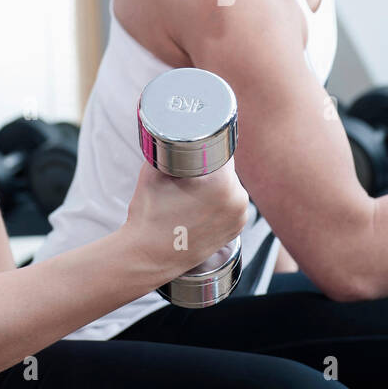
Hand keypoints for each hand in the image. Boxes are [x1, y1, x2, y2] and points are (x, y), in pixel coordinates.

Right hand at [120, 160, 249, 277]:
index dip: (207, 147)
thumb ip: (166, 147)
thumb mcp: (154, 170)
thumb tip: (169, 132)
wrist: (148, 255)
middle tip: (189, 173)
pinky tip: (202, 205)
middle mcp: (237, 199)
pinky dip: (220, 201)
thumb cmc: (149, 215)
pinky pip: (231, 204)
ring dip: (216, 185)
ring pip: (229, 186)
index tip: (195, 149)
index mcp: (222, 182)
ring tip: (193, 191)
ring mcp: (239, 217)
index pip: (222, 150)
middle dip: (210, 167)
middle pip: (226, 169)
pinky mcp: (236, 230)